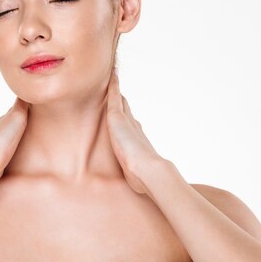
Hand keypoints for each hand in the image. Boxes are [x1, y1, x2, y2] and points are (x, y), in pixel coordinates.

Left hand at [105, 69, 162, 194]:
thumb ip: (135, 177)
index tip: (125, 107)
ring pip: (120, 99)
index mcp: (135, 138)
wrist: (150, 172)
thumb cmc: (143, 179)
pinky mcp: (117, 118)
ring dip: (117, 87)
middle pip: (125, 108)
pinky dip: (113, 84)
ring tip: (113, 73)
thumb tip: (139, 188)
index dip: (127, 114)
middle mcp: (132, 126)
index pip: (130, 123)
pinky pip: (113, 95)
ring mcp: (126, 121)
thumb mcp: (135, 177)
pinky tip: (111, 73)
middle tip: (117, 85)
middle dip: (121, 98)